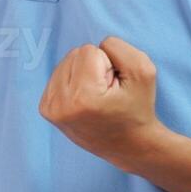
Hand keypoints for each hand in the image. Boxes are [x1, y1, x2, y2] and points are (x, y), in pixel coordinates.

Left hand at [38, 35, 165, 171]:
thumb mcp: (143, 71)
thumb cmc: (138, 108)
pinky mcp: (46, 109)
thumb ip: (119, 48)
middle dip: (94, 68)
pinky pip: (58, 75)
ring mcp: (50, 109)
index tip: (114, 88)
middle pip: (74, 54)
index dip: (108, 64)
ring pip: (65, 62)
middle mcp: (61, 105)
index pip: (89, 50)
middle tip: (106, 93)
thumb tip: (95, 46)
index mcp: (83, 97)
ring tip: (97, 97)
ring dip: (83, 74)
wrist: (130, 145)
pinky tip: (85, 100)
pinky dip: (74, 82)